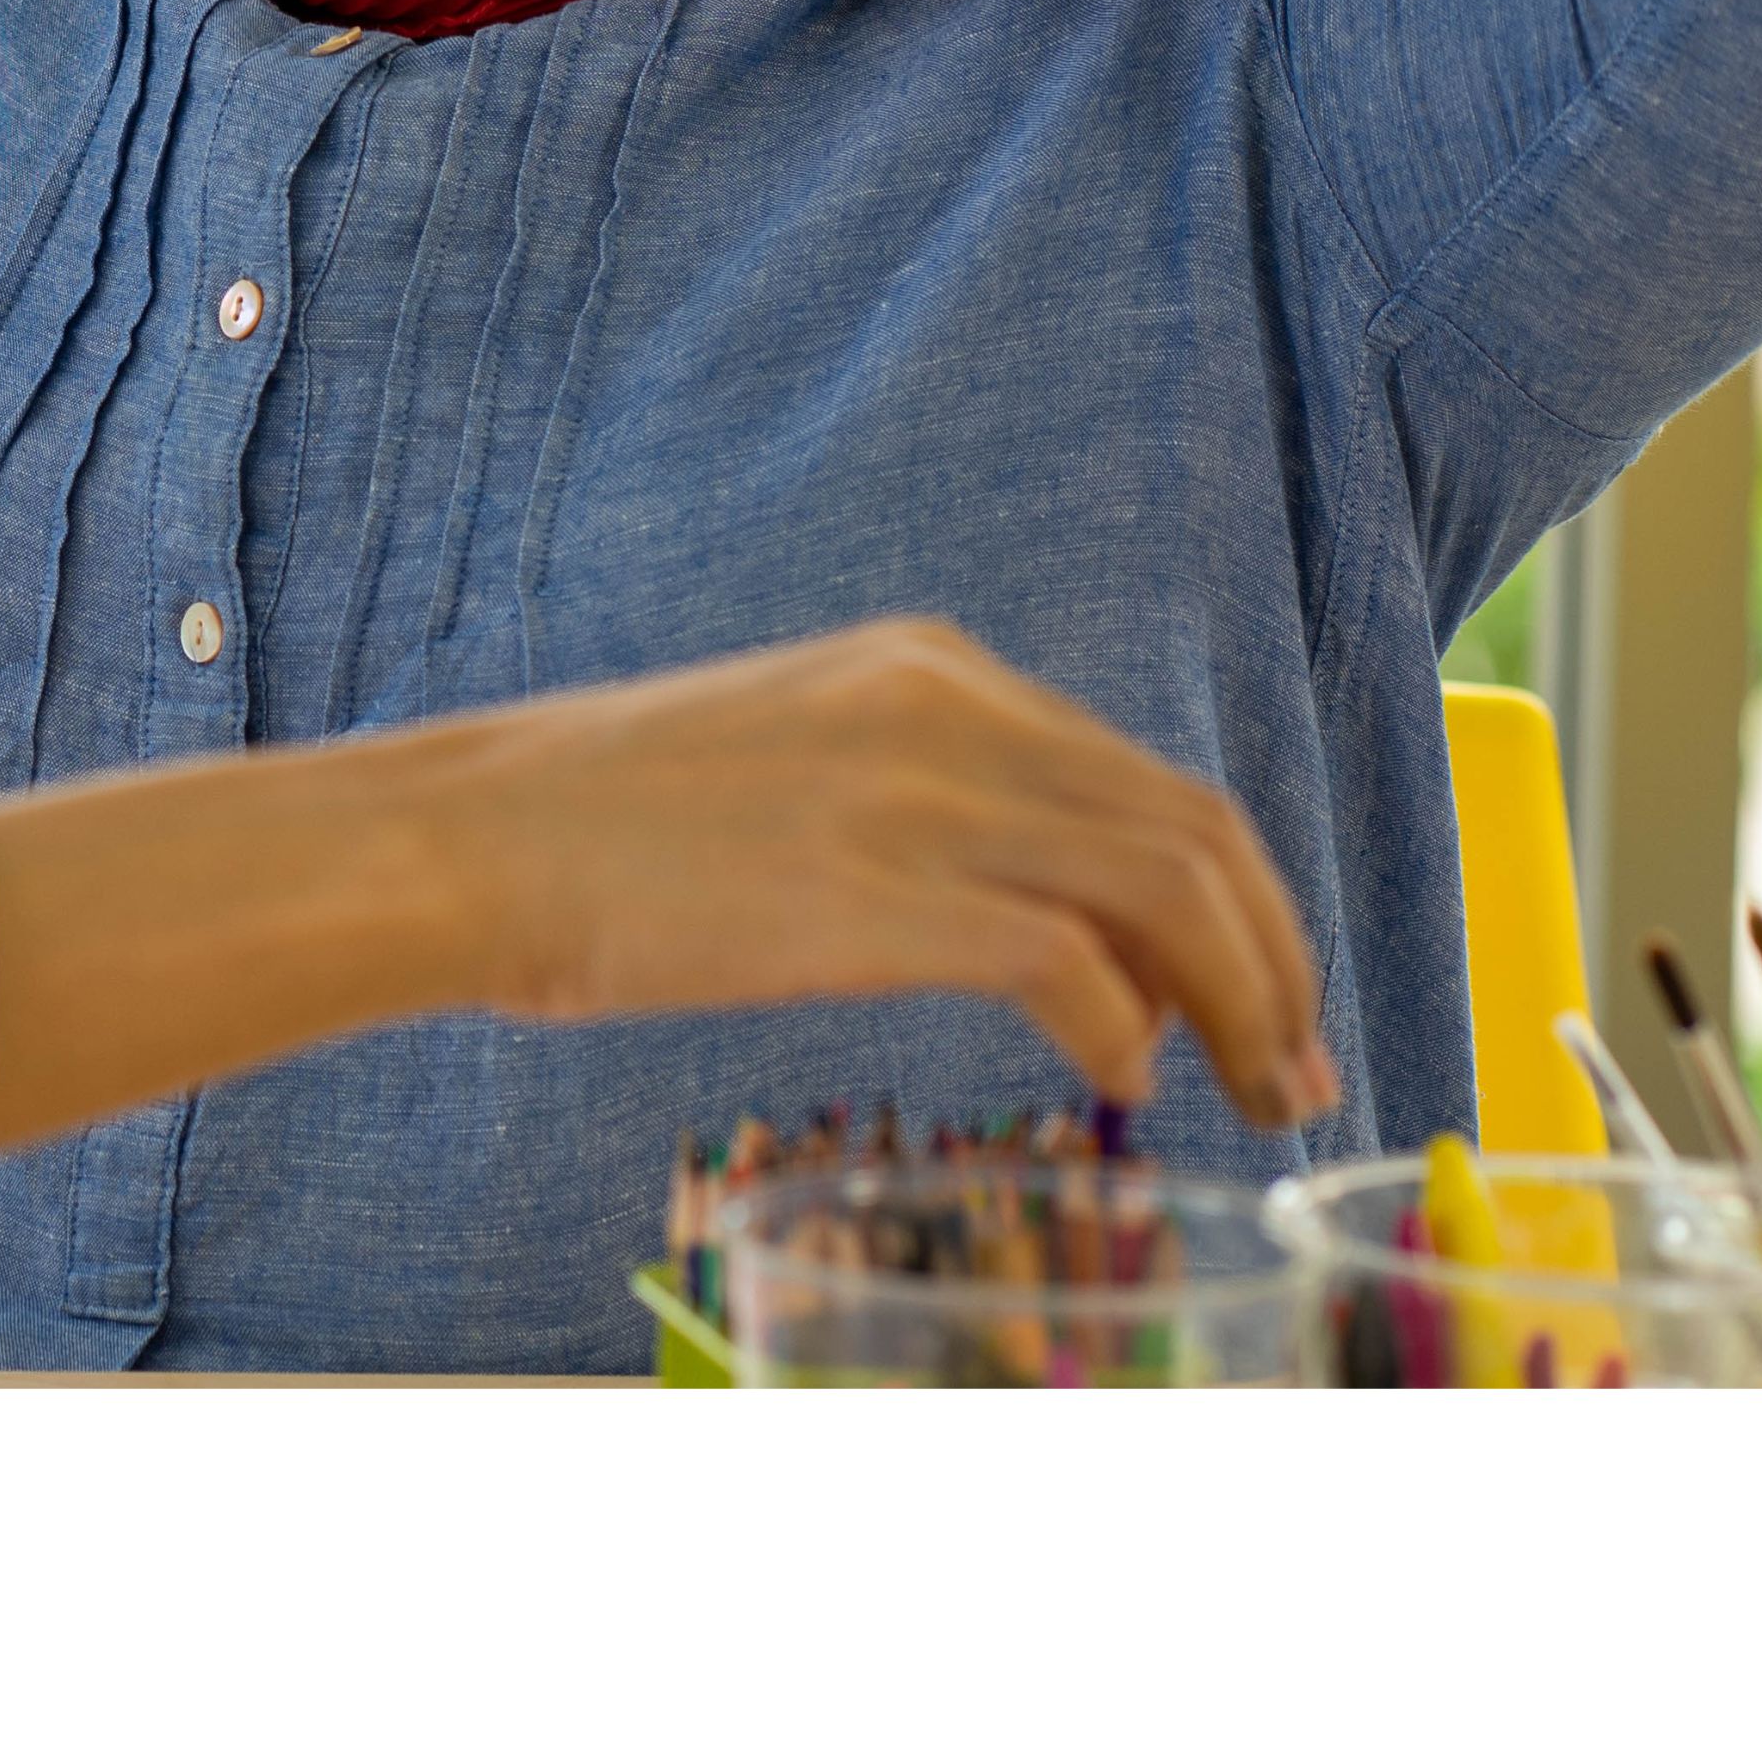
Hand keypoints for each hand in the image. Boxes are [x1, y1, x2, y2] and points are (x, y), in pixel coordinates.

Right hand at [361, 616, 1341, 1125]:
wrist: (462, 838)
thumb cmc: (588, 830)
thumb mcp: (781, 767)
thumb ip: (907, 809)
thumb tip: (1019, 929)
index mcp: (929, 670)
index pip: (1149, 779)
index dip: (1237, 898)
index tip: (1260, 991)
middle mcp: (949, 712)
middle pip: (1196, 829)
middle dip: (1276, 956)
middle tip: (1299, 1062)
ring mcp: (917, 799)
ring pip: (1168, 889)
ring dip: (1242, 1001)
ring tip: (1255, 1090)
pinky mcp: (878, 895)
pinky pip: (1072, 964)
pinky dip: (1126, 1031)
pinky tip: (1120, 1084)